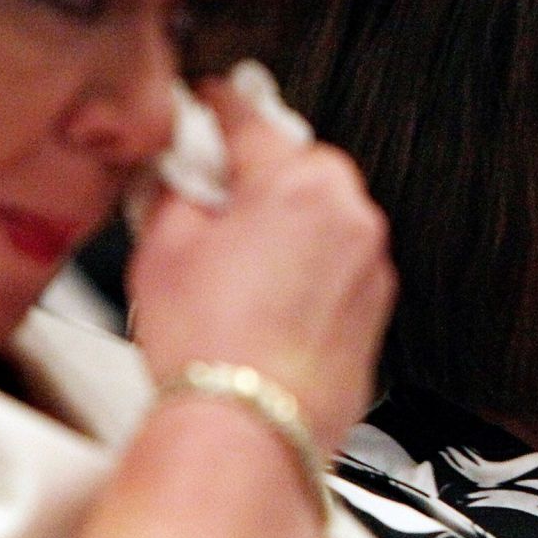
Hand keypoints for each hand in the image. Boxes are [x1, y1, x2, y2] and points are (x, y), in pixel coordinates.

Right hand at [125, 76, 394, 450]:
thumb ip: (172, 191)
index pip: (249, 117)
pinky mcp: (374, 311)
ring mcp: (369, 265)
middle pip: (296, 166)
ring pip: (319, 219)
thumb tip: (173, 177)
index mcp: (300, 182)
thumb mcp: (162, 247)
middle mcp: (349, 214)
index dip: (216, 106)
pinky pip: (334, 266)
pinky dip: (303, 269)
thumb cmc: (212, 349)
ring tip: (227, 264)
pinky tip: (259, 301)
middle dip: (253, 174)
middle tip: (206, 195)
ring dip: (281, 224)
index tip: (206, 103)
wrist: (250, 435)